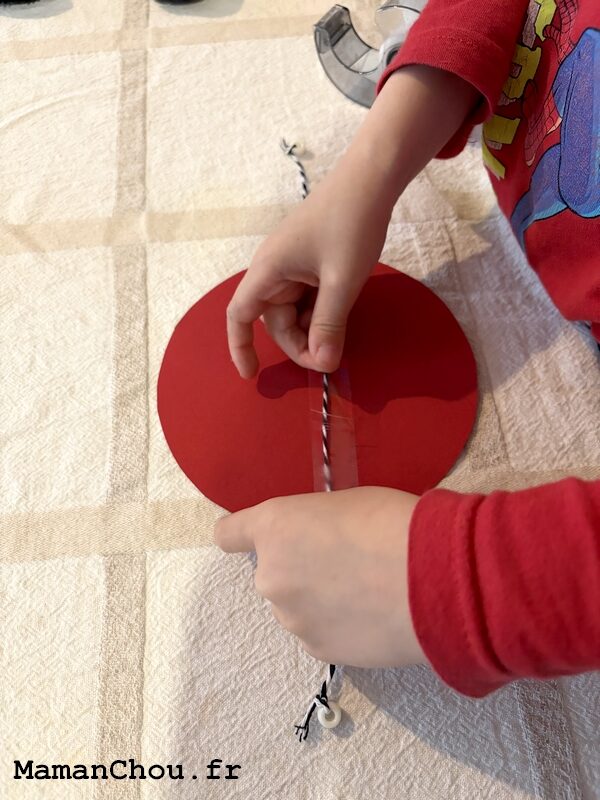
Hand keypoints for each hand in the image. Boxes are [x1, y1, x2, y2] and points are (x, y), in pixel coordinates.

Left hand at [214, 486, 426, 667]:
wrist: (433, 579)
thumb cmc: (393, 524)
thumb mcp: (345, 505)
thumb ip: (315, 527)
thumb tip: (320, 544)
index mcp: (274, 528)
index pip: (229, 534)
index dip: (240, 536)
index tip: (248, 540)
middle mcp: (271, 575)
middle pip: (273, 573)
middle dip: (300, 570)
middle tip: (345, 565)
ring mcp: (292, 618)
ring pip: (297, 607)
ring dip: (318, 601)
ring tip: (366, 593)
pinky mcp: (318, 650)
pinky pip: (319, 633)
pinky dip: (338, 626)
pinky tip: (372, 616)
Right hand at [226, 156, 392, 377]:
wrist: (371, 178)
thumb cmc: (351, 223)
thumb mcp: (342, 281)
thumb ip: (330, 324)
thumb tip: (323, 363)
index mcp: (268, 270)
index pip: (239, 315)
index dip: (240, 347)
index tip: (251, 375)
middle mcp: (273, 269)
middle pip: (275, 321)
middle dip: (299, 343)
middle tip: (330, 359)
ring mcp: (292, 265)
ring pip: (294, 312)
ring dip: (313, 329)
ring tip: (340, 337)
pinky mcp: (310, 263)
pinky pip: (308, 298)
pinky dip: (322, 313)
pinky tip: (341, 315)